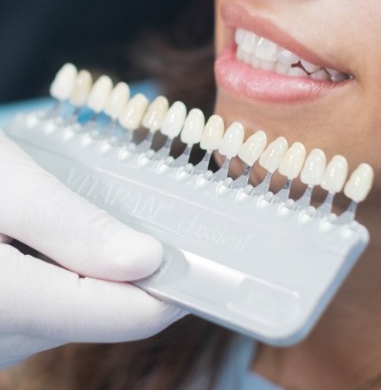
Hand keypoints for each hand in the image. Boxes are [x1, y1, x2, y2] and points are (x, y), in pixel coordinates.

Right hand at [0, 131, 185, 368]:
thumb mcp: (7, 183)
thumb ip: (73, 226)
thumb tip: (146, 262)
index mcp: (8, 304)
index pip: (127, 315)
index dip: (179, 287)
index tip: (219, 261)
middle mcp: (3, 337)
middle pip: (102, 310)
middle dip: (134, 267)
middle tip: (164, 217)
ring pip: (76, 306)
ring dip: (100, 266)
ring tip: (105, 214)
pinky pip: (48, 301)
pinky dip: (68, 269)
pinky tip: (60, 231)